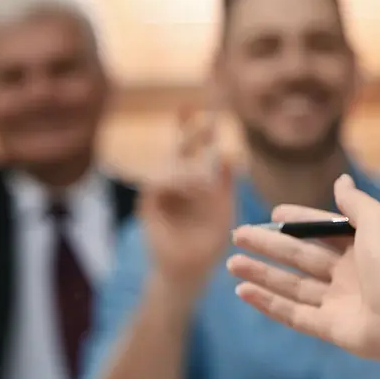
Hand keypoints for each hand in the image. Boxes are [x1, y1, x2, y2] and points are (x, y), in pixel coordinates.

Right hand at [140, 108, 235, 293]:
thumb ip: (226, 186)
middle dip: (188, 132)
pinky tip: (197, 186)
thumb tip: (231, 156)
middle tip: (201, 118)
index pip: (192, 146)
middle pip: (178, 148)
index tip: (198, 104)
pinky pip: (157, 184)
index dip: (192, 124)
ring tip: (207, 181)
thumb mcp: (225, 213)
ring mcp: (161, 193)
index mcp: (193, 180)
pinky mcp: (148, 207)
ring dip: (188, 167)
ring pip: (168, 165)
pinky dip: (176, 182)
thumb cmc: (208, 246)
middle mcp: (175, 182)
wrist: (189, 274)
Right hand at [228, 176, 379, 371]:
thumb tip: (340, 181)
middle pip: (300, 257)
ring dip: (261, 273)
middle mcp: (348, 275)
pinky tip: (243, 291)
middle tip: (238, 235)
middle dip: (269, 246)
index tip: (274, 214)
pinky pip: (292, 313)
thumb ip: (353, 202)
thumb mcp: (375, 220)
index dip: (299, 222)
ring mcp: (337, 303)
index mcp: (361, 248)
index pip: (323, 231)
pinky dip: (267, 303)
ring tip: (232, 263)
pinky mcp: (328, 328)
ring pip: (291, 285)